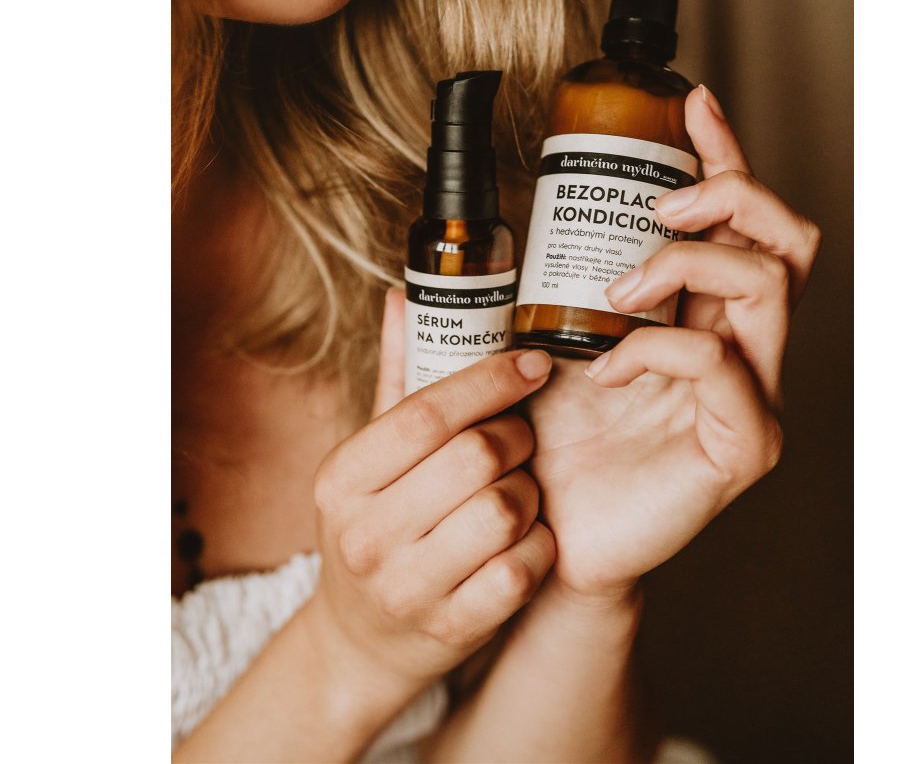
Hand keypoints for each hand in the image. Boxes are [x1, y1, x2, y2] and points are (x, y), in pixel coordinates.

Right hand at [308, 291, 556, 691]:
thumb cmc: (376, 525)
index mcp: (341, 478)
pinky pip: (522, 570)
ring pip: (505, 510)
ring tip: (519, 486)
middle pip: (475, 456)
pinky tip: (525, 537)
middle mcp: (365, 534)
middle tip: (523, 433)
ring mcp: (406, 588)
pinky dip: (538, 546)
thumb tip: (405, 295)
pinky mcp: (451, 629)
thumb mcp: (370, 457)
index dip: (490, 380)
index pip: (426, 413)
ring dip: (530, 491)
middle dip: (517, 434)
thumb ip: (397, 377)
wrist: (359, 641)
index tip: (533, 362)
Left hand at [524, 84, 820, 600]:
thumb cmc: (546, 433)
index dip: (724, 153)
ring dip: (688, 262)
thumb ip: (543, 283)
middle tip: (661, 205)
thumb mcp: (543, 337)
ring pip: (768, 283)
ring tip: (621, 290)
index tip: (690, 100)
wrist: (541, 526)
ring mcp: (751, 395)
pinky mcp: (743, 444)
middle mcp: (741, 345)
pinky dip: (660, 350)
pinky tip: (611, 368)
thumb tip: (496, 224)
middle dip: (730, 194)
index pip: (739, 220)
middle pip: (787, 239)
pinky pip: (721, 366)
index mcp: (702, 313)